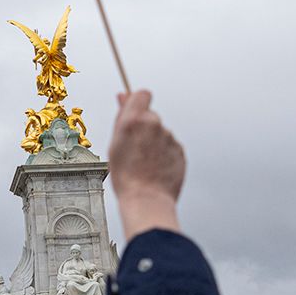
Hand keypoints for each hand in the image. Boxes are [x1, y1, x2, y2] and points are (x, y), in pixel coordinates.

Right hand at [108, 90, 184, 240]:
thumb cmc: (126, 176)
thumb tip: (123, 96)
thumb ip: (122, 117)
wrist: (147, 200)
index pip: (142, 94)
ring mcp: (169, 138)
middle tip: (135, 148)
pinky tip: (155, 169)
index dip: (138, 102)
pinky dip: (164, 155)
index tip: (134, 113)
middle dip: (144, 127)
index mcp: (134, 120)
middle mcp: (154, 125)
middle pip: (151, 116)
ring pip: (161, 134)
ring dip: (154, 143)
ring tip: (144, 164)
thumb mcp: (115, 144)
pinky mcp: (180, 150)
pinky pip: (170, 147)